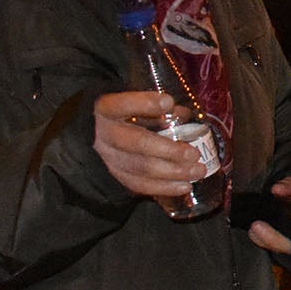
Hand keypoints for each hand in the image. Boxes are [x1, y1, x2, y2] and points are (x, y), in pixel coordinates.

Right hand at [93, 92, 216, 199]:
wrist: (92, 133)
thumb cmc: (120, 114)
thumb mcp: (131, 103)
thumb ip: (155, 107)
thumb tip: (183, 114)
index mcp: (106, 109)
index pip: (121, 105)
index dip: (144, 104)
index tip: (168, 102)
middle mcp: (104, 134)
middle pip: (137, 143)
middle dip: (169, 151)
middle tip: (194, 154)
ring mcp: (107, 157)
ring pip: (140, 168)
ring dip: (173, 172)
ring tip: (198, 171)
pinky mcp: (114, 175)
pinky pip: (138, 185)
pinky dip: (163, 187)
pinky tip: (184, 186)